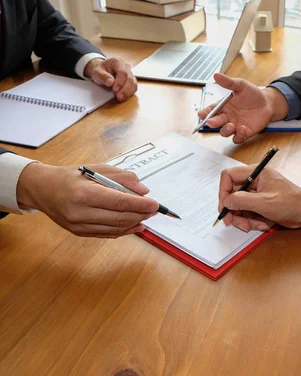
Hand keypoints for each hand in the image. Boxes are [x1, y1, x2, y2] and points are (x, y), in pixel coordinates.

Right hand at [16, 163, 158, 237]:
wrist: (42, 189)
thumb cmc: (71, 176)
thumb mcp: (96, 168)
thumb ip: (122, 177)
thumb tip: (143, 191)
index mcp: (84, 193)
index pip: (119, 202)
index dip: (140, 204)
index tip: (155, 204)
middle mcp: (80, 212)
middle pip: (119, 218)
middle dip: (141, 214)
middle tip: (154, 210)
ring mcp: (78, 225)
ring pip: (115, 229)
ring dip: (135, 223)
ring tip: (147, 216)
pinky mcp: (79, 233)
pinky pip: (107, 234)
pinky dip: (124, 230)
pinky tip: (135, 225)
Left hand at [84, 57, 137, 101]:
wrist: (101, 70)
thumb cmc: (99, 70)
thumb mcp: (96, 72)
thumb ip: (103, 76)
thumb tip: (111, 82)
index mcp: (117, 62)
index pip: (123, 72)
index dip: (120, 82)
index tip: (114, 89)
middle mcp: (126, 67)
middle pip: (130, 78)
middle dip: (125, 89)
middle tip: (119, 97)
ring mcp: (130, 73)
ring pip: (133, 83)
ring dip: (128, 92)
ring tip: (120, 98)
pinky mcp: (131, 80)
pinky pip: (134, 87)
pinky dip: (129, 93)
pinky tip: (124, 97)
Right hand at [198, 73, 288, 143]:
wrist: (267, 103)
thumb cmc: (252, 94)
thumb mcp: (241, 85)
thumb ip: (229, 83)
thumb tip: (216, 75)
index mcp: (223, 106)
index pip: (210, 110)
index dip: (204, 113)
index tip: (201, 114)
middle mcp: (227, 117)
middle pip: (216, 122)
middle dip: (212, 123)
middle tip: (211, 122)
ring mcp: (235, 126)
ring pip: (224, 132)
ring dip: (225, 130)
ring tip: (231, 126)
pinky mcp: (244, 133)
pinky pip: (237, 138)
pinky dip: (238, 136)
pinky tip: (243, 129)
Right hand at [218, 166, 300, 231]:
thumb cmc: (291, 203)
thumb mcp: (264, 202)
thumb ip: (241, 200)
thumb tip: (226, 201)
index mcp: (256, 172)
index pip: (229, 176)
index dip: (223, 191)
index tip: (224, 206)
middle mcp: (255, 181)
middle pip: (232, 193)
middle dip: (233, 210)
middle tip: (232, 222)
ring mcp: (258, 193)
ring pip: (239, 205)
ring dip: (242, 218)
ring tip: (252, 226)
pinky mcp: (261, 204)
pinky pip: (248, 212)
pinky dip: (252, 221)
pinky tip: (263, 225)